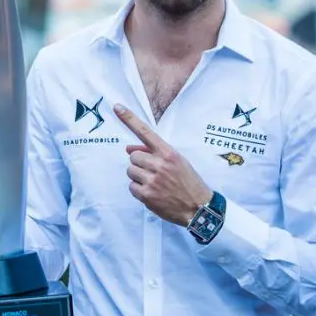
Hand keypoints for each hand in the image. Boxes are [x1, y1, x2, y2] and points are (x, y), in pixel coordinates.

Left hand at [114, 104, 212, 225]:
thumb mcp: (177, 162)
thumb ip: (154, 153)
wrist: (199, 208)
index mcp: (168, 153)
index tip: (117, 107)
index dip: (129, 119)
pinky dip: (139, 190)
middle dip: (140, 163)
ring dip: (138, 176)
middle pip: (133, 156)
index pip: (145, 132)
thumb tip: (128, 148)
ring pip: (130, 171)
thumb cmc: (188, 182)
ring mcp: (152, 180)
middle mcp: (159, 164)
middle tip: (153, 172)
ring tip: (154, 183)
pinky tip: (153, 193)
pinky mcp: (147, 195)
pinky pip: (131, 187)